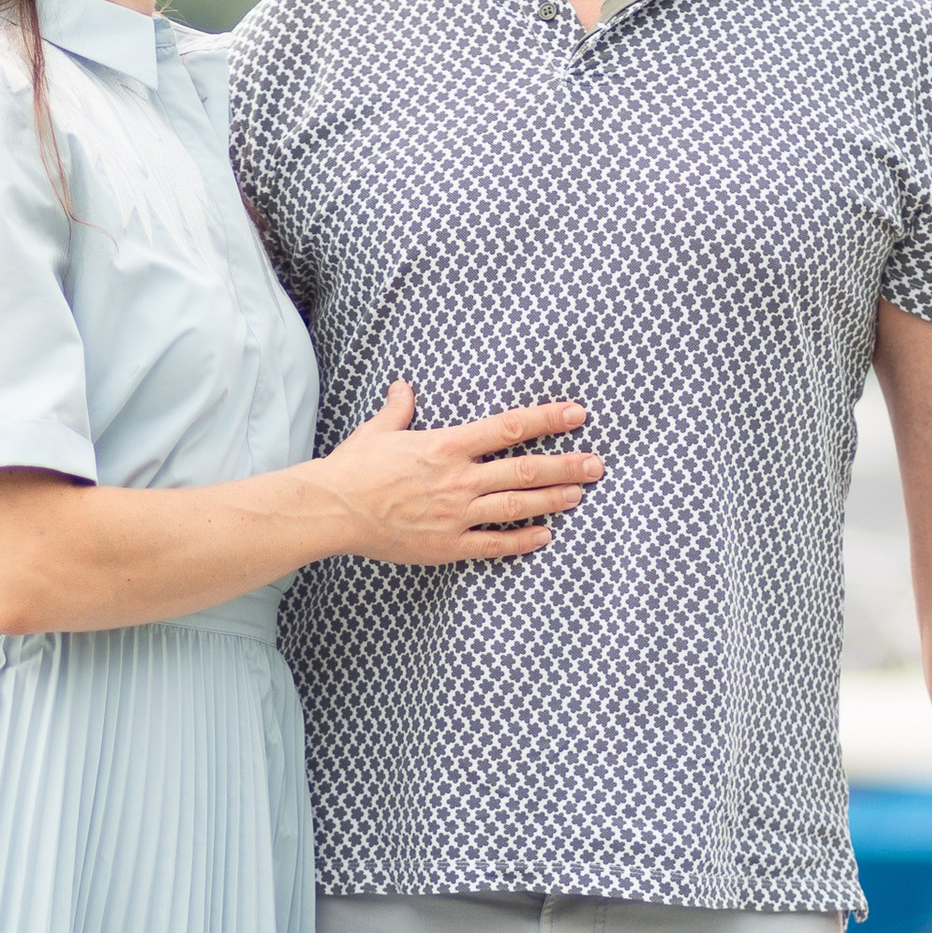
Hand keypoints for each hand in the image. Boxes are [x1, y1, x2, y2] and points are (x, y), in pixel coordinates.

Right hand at [315, 383, 601, 564]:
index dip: (547, 419)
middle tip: (597, 464)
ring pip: (517, 507)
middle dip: (566, 466)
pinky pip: (494, 545)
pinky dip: (522, 541)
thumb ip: (400, 409)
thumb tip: (404, 387)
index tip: (577, 414)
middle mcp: (459, 479)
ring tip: (580, 495)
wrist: (334, 509)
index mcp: (447, 445)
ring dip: (553, 500)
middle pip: (525, 470)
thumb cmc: (354, 468)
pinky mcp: (448, 545)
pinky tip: (545, 536)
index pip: (508, 428)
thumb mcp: (379, 431)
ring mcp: (456, 514)